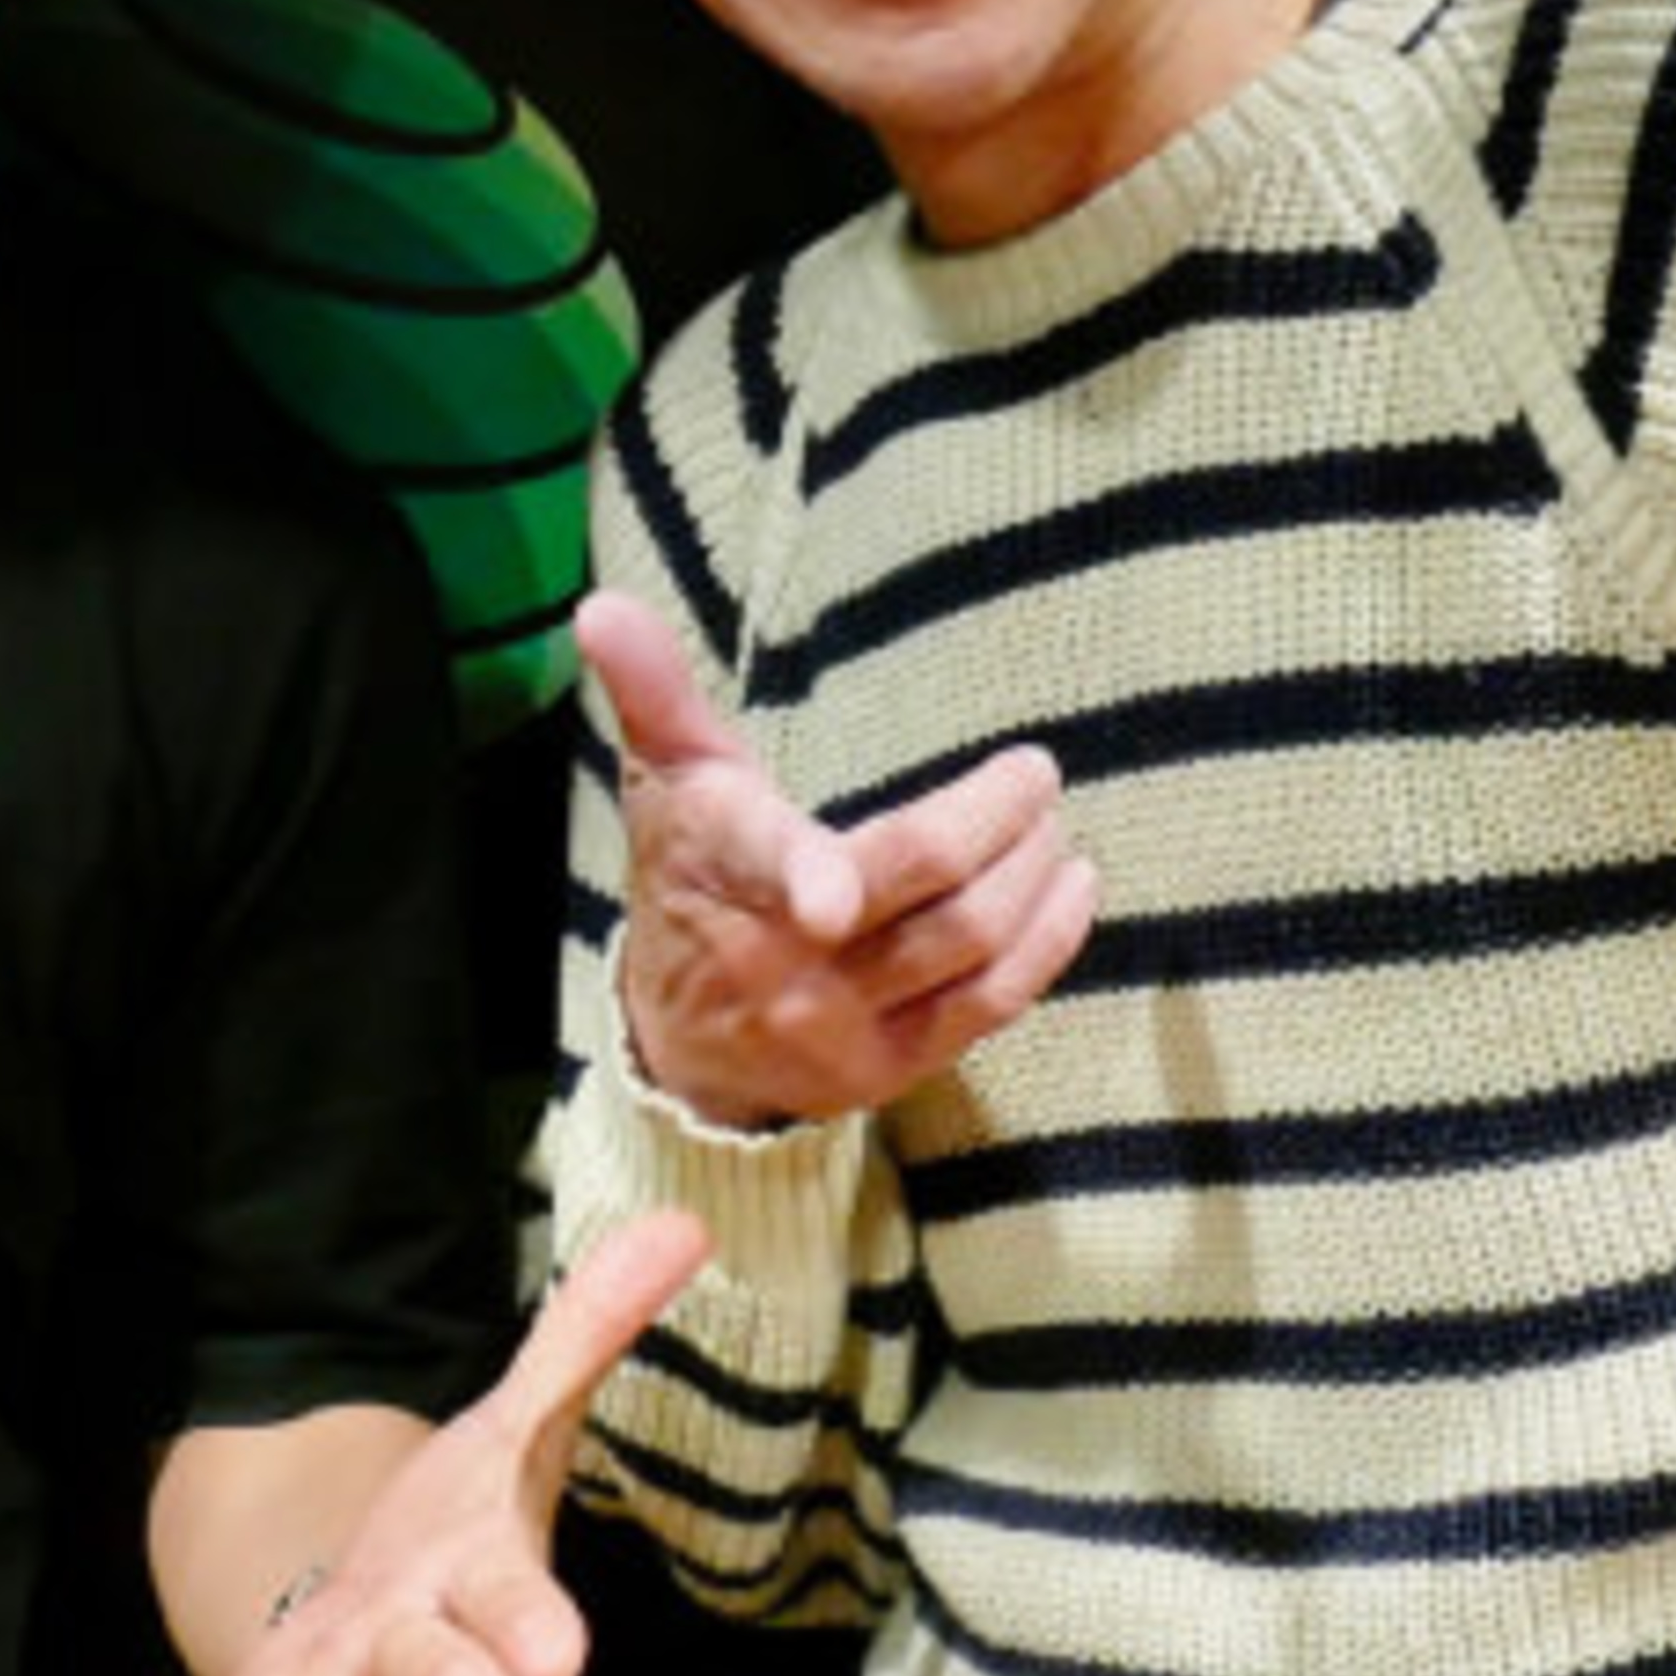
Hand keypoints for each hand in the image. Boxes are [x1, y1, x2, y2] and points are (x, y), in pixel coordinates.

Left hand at [202, 1210, 707, 1675]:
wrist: (369, 1634)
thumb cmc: (460, 1534)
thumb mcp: (516, 1425)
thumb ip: (585, 1334)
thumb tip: (681, 1223)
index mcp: (485, 1584)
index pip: (516, 1602)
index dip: (532, 1626)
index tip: (559, 1659)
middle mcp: (424, 1657)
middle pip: (437, 1675)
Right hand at [576, 589, 1096, 1130]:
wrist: (681, 1042)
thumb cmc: (686, 872)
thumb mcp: (666, 777)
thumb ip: (651, 688)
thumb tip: (601, 606)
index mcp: (728, 871)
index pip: (775, 866)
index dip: (806, 879)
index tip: (833, 895)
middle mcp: (784, 958)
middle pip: (920, 886)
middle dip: (994, 820)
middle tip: (1036, 771)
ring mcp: (840, 1023)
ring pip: (968, 941)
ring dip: (1029, 872)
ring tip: (1049, 820)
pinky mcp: (888, 1069)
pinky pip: (989, 1007)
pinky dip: (1046, 944)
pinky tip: (1073, 888)